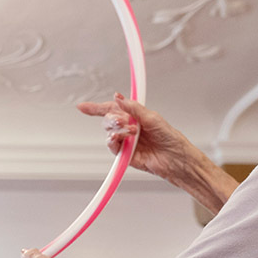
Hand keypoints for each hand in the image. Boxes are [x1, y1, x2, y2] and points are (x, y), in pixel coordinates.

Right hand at [77, 94, 194, 182]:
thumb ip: (133, 108)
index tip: (82, 107)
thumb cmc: (170, 139)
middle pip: (108, 119)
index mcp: (135, 117)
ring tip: (131, 132)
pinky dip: (113, 140)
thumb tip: (118, 98)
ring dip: (117, 129)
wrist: (176, 159)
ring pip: (109, 131)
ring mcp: (126, 141)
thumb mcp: (152, 118)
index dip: (96, 107)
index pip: (112, 109)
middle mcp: (129, 128)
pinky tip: (120, 138)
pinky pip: (112, 145)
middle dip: (113, 118)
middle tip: (123, 121)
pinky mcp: (125, 155)